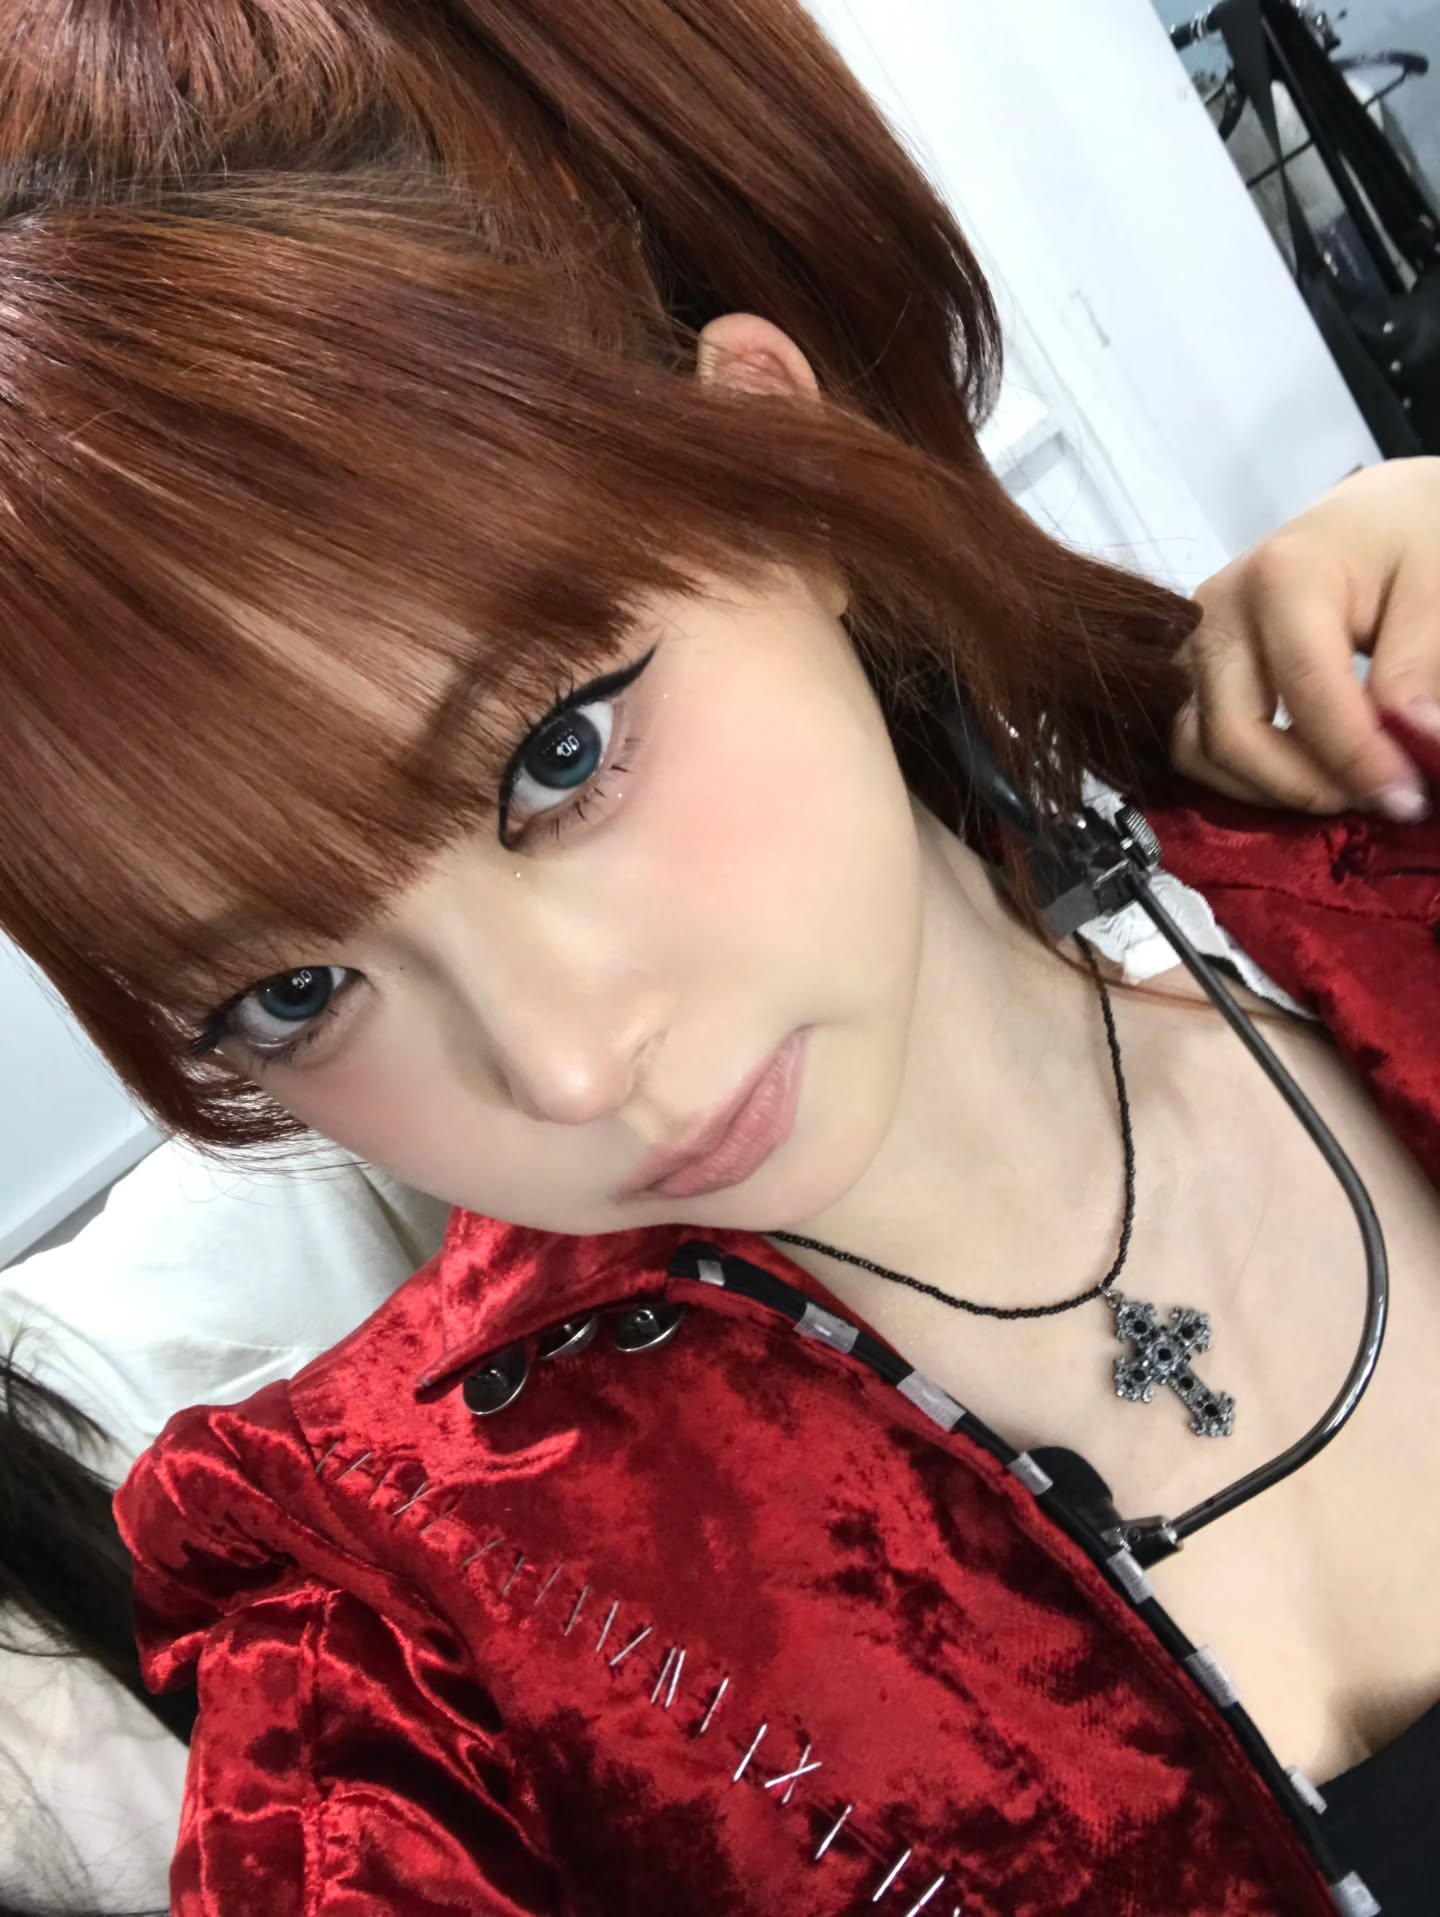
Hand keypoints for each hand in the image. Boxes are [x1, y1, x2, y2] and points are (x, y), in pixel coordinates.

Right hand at [1173, 458, 1439, 821]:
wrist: (1369, 519)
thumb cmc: (1406, 542)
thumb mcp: (1435, 589)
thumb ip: (1418, 668)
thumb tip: (1415, 747)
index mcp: (1282, 576)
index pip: (1308, 689)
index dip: (1357, 758)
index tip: (1407, 802)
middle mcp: (1216, 609)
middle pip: (1233, 733)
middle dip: (1303, 786)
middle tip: (1374, 800)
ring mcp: (1191, 642)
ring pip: (1197, 750)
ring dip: (1266, 790)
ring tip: (1339, 789)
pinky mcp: (1187, 669)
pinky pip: (1194, 745)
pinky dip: (1242, 776)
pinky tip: (1303, 773)